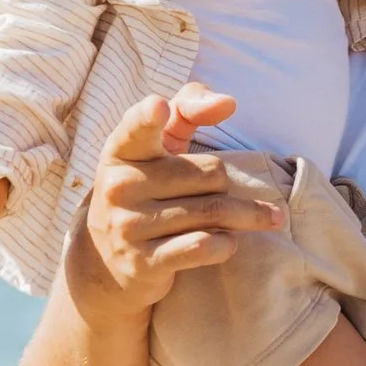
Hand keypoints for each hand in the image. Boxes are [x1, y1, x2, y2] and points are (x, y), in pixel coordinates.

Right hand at [62, 84, 281, 324]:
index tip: (158, 107)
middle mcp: (119, 186)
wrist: (107, 263)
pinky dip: (226, 245)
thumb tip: (227, 102)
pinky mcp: (143, 262)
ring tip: (259, 219)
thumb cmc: (149, 190)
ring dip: (244, 217)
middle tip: (221, 195)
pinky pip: (205, 246)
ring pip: (215, 211)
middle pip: (212, 174)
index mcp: (122, 151)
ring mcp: (128, 226)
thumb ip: (187, 111)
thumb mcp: (158, 147)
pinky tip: (225, 242)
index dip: (149, 117)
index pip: (137, 127)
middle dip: (227, 186)